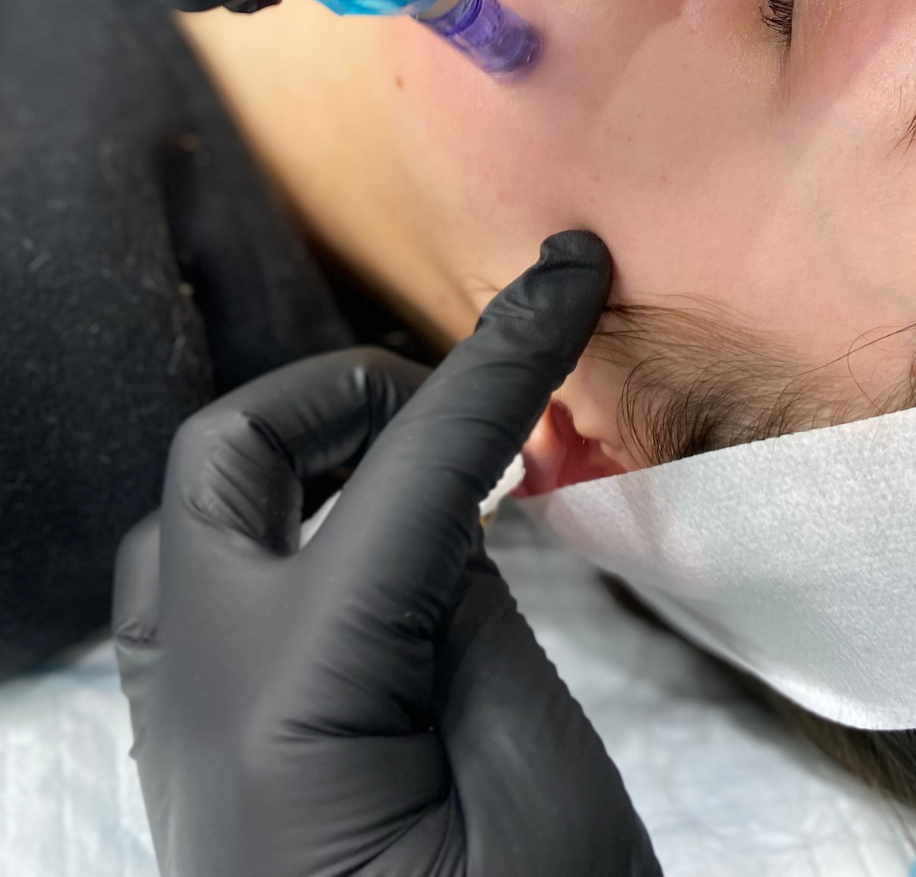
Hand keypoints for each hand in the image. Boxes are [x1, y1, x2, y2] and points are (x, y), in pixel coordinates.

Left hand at [113, 229, 660, 876]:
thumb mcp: (538, 810)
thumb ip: (474, 633)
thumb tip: (439, 518)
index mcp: (292, 710)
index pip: (411, 474)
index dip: (500, 357)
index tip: (569, 270)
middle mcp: (200, 704)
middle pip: (223, 463)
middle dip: (339, 394)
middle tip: (453, 407)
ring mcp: (182, 740)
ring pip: (190, 530)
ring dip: (294, 463)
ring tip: (409, 474)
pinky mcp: (200, 772)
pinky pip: (200, 604)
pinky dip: (280, 540)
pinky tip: (367, 569)